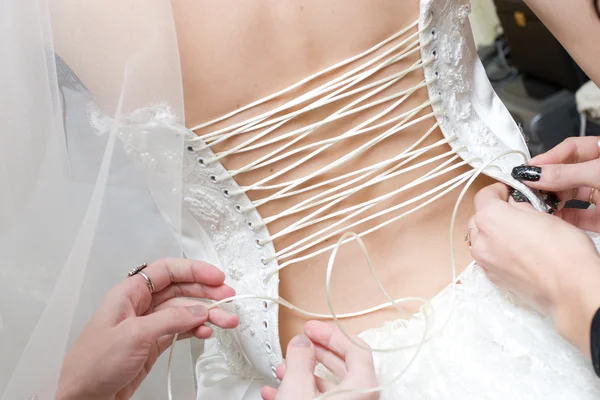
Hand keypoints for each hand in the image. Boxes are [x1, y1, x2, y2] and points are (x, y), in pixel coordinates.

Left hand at [56, 258, 238, 399]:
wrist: (82, 396)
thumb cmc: (92, 364)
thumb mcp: (134, 335)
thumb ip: (170, 319)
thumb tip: (197, 310)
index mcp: (130, 293)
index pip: (167, 271)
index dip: (194, 270)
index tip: (216, 277)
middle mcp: (141, 305)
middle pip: (180, 290)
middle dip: (206, 293)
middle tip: (227, 298)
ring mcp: (148, 324)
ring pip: (185, 310)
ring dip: (206, 314)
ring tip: (226, 320)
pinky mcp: (153, 343)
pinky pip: (181, 329)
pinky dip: (196, 329)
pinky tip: (206, 331)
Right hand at [261, 321, 377, 399]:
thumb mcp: (298, 387)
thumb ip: (300, 359)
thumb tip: (301, 343)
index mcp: (363, 386)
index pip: (356, 348)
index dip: (331, 334)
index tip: (312, 328)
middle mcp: (361, 399)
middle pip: (343, 366)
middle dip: (316, 352)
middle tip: (301, 342)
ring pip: (329, 386)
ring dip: (304, 374)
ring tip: (283, 369)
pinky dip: (302, 392)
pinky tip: (278, 391)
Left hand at [468, 183, 599, 356]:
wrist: (569, 290)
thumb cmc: (563, 252)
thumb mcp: (545, 215)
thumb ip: (522, 207)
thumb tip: (515, 204)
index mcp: (491, 217)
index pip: (484, 195)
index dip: (498, 190)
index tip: (508, 192)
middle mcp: (481, 239)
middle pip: (479, 217)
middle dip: (493, 212)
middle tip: (515, 213)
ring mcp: (484, 260)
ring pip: (480, 238)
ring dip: (492, 233)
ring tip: (517, 235)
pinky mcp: (491, 277)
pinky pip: (486, 257)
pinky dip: (495, 251)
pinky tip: (516, 253)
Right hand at [511, 136, 599, 230]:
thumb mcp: (599, 174)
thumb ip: (567, 174)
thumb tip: (535, 175)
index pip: (570, 149)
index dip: (548, 158)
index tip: (528, 170)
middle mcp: (598, 174)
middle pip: (565, 174)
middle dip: (545, 182)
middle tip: (526, 189)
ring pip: (568, 196)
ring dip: (550, 202)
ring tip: (534, 205)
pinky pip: (576, 217)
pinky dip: (561, 219)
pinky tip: (549, 220)